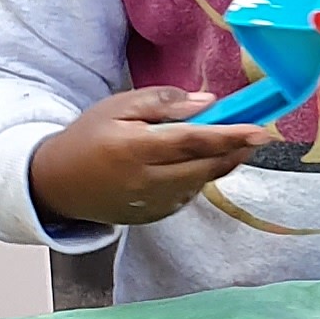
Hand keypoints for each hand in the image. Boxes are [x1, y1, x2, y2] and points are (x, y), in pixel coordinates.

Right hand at [27, 88, 275, 229]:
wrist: (59, 183)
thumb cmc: (90, 136)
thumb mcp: (118, 107)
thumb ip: (163, 102)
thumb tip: (208, 103)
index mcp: (135, 148)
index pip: (193, 141)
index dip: (230, 136)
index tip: (260, 130)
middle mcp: (146, 181)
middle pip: (204, 166)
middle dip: (236, 151)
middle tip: (258, 135)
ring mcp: (150, 203)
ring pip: (200, 182)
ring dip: (221, 164)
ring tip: (233, 144)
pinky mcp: (153, 216)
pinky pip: (187, 195)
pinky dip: (200, 177)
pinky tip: (200, 162)